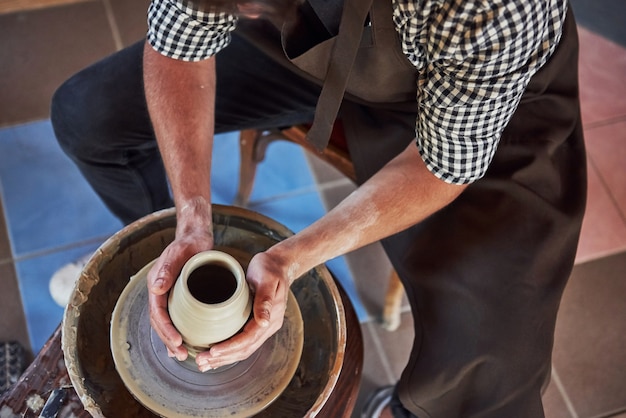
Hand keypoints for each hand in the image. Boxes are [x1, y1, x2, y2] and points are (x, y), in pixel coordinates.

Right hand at [147, 227, 212, 361]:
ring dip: (173, 339)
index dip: (166, 330)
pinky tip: (189, 341)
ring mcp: (171, 296)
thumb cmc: (187, 243)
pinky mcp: (183, 296)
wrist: (195, 237)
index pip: (157, 314)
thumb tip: (156, 289)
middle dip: (169, 341)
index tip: (177, 342)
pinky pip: (178, 317)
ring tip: (182, 355)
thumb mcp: (177, 253)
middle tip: (181, 355)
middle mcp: (161, 293)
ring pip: (168, 322)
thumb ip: (167, 269)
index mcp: (156, 286)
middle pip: (161, 323)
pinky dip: (182, 330)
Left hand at [194, 250, 290, 370]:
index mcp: (271, 317)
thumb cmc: (270, 268)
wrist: (278, 264)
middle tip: (201, 362)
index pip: (249, 339)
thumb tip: (263, 322)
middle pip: (245, 349)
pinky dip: (228, 351)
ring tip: (204, 364)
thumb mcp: (267, 279)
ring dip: (224, 359)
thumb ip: (265, 299)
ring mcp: (263, 327)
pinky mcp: (256, 324)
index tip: (212, 352)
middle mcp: (268, 326)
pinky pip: (242, 342)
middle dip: (223, 358)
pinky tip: (215, 354)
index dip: (230, 347)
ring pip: (243, 349)